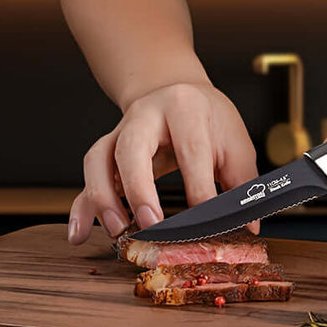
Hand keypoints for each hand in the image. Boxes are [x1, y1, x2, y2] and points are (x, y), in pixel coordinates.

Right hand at [67, 83, 258, 244]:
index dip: (199, 189)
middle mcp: (145, 116)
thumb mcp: (235, 141)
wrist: (175, 90)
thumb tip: (249, 225)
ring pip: (99, 160)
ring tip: (117, 231)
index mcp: (184, 108)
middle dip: (139, 188)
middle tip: (150, 224)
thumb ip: (242, 182)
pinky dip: (81, 208)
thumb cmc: (208, 120)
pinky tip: (78, 235)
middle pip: (132, 147)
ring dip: (104, 198)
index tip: (208, 224)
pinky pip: (87, 179)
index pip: (191, 150)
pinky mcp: (106, 152)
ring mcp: (119, 132)